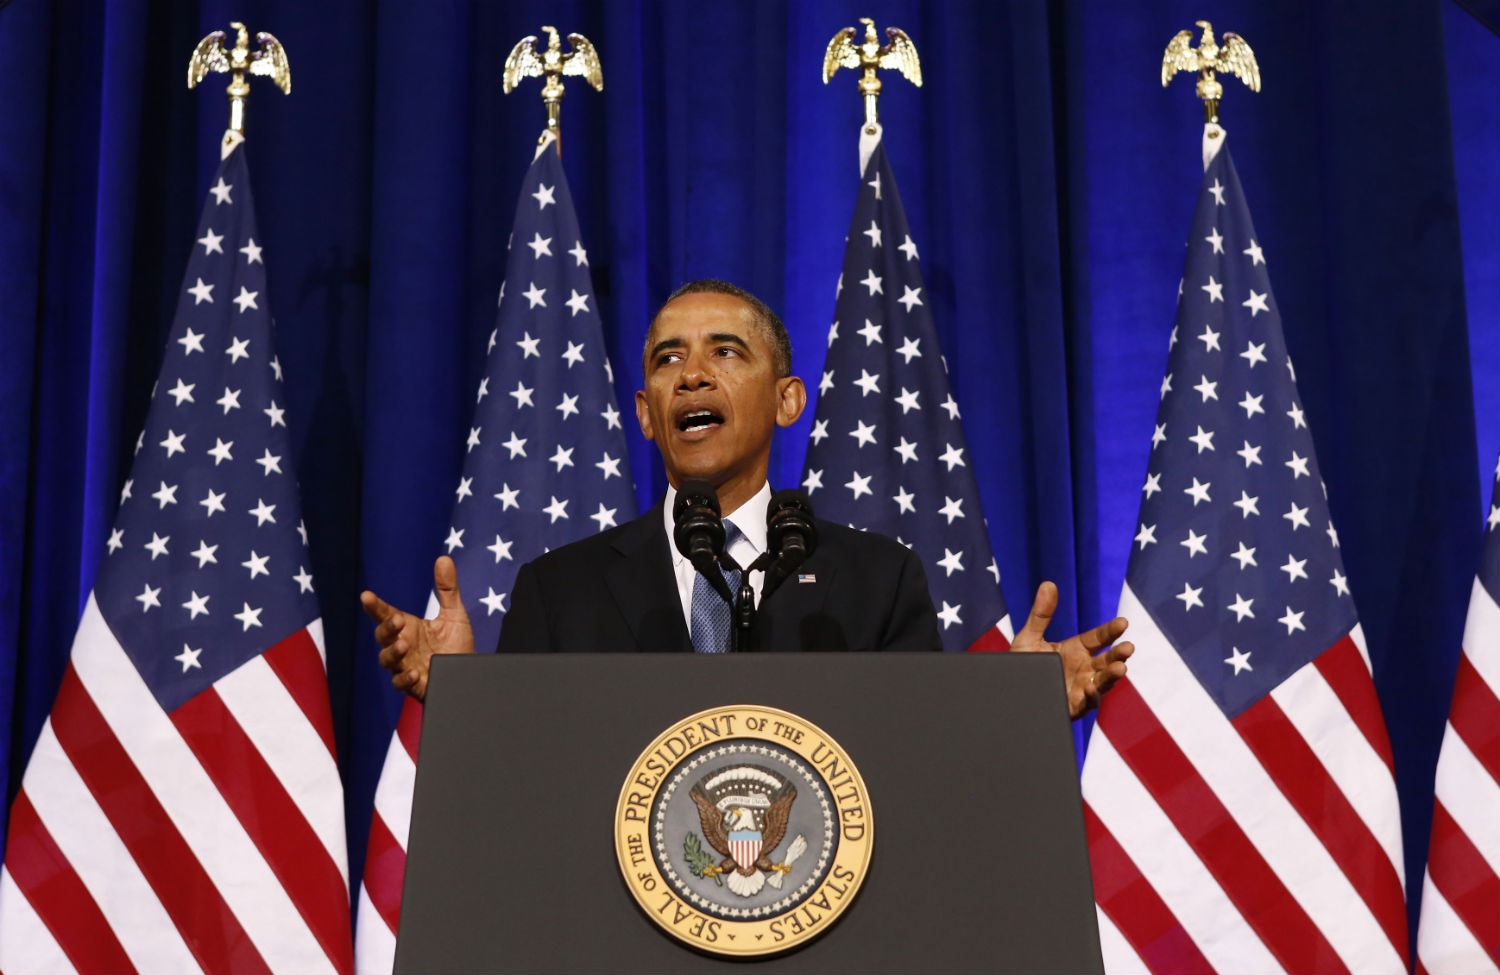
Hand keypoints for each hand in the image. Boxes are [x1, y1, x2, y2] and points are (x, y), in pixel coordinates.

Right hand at [360, 556, 474, 701]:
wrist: (469, 674)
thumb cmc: (457, 646)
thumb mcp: (455, 614)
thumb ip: (447, 589)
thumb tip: (443, 558)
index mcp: (408, 628)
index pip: (386, 614)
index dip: (375, 606)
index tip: (366, 596)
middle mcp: (403, 646)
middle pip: (382, 637)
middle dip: (386, 628)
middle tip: (397, 619)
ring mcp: (406, 666)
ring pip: (387, 660)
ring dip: (393, 652)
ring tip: (404, 645)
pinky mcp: (414, 686)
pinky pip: (401, 684)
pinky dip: (405, 679)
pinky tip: (415, 673)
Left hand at [1011, 581, 1132, 718]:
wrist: (1008, 693)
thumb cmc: (1022, 667)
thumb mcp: (1029, 638)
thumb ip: (1040, 614)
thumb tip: (1048, 584)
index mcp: (1076, 650)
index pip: (1099, 638)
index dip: (1111, 630)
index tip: (1123, 622)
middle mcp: (1083, 669)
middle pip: (1106, 661)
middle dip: (1119, 655)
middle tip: (1129, 648)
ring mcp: (1080, 689)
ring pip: (1102, 683)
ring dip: (1112, 677)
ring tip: (1120, 668)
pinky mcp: (1073, 707)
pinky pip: (1087, 703)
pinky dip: (1091, 696)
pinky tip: (1091, 687)